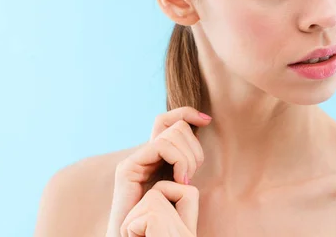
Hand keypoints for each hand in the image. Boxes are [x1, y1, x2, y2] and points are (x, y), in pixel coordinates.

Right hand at [105, 107, 210, 236]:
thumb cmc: (165, 222)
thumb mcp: (183, 187)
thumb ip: (188, 165)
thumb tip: (203, 134)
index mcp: (158, 158)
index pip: (170, 120)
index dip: (188, 113)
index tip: (207, 120)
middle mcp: (144, 155)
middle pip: (175, 125)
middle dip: (194, 147)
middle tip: (191, 176)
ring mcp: (135, 160)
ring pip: (172, 133)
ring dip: (188, 157)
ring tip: (185, 182)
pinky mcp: (128, 168)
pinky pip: (162, 146)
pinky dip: (179, 160)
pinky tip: (180, 182)